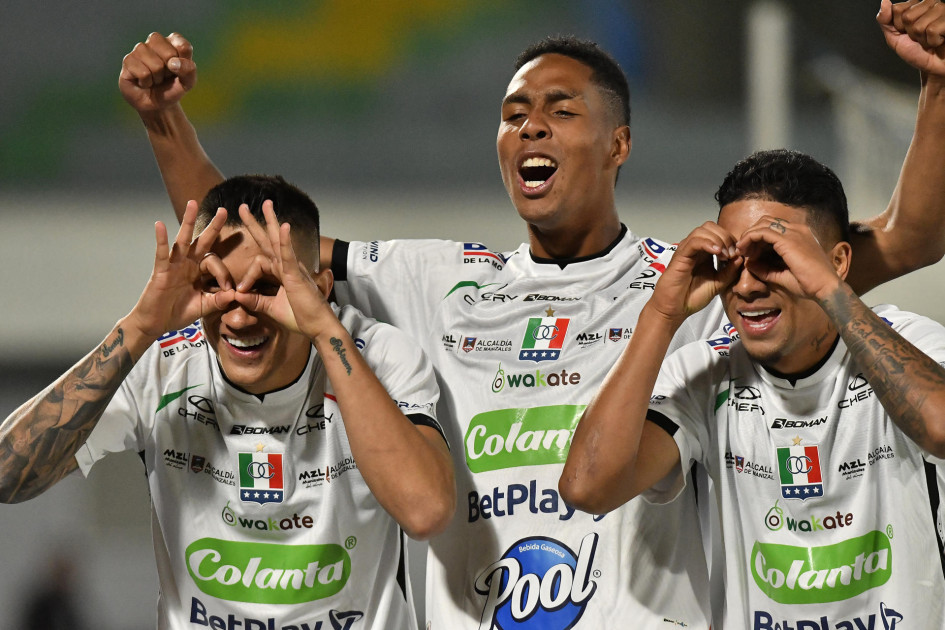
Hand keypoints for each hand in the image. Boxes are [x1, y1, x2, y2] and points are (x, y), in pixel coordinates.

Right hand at [119, 32, 196, 112]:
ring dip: (158, 78)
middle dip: (170, 72)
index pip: (184, 47)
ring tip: (154, 79)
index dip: (184, 64)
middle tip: (165, 76)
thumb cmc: (172, 88)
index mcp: (172, 41)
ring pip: (156, 65)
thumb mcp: (188, 82)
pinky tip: (144, 82)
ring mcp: (140, 49)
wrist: (155, 103)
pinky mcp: (128, 60)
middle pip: (170, 54)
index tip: (179, 70)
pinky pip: (144, 73)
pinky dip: (147, 83)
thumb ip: (189, 70)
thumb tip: (172, 62)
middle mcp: (155, 41)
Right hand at [127, 201, 232, 338]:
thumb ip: (219, 300)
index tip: (229, 289)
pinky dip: (161, 239)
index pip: (215, 263)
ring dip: (188, 221)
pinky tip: (160, 224)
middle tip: (224, 210)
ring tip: (192, 203)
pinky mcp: (161, 270)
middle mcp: (188, 264)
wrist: (156, 324)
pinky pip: (162, 253)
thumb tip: (236, 294)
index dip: (224, 274)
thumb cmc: (178, 313)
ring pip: (183, 240)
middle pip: (202, 241)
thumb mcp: (204, 307)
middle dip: (213, 226)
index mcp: (199, 271)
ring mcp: (174, 265)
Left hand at [235, 202, 335, 338]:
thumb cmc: (300, 318)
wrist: (318, 327)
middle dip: (257, 223)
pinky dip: (287, 242)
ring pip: (279, 241)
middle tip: (243, 207)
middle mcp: (287, 267)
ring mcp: (292, 269)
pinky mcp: (296, 276)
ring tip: (266, 204)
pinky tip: (284, 227)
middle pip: (270, 240)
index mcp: (281, 273)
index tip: (239, 290)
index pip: (260, 262)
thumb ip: (255, 301)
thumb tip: (237, 294)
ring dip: (272, 222)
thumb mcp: (271, 309)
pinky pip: (289, 256)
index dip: (247, 275)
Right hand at [647, 222, 741, 324]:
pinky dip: (707, 243)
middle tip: (732, 253)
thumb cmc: (692, 297)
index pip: (718, 233)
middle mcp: (695, 249)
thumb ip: (729, 271)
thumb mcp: (718, 283)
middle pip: (710, 227)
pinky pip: (694, 242)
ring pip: (702, 230)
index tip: (738, 254)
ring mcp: (686, 251)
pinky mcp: (680, 256)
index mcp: (704, 253)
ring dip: (718, 239)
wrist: (675, 309)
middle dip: (725, 237)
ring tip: (724, 255)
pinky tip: (717, 252)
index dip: (730, 240)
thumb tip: (740, 257)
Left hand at [735, 216, 847, 301]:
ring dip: (749, 236)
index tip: (749, 253)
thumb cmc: (809, 284)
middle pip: (766, 222)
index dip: (757, 238)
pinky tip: (745, 250)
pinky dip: (750, 238)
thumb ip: (765, 269)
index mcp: (799, 235)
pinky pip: (762, 232)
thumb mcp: (782, 275)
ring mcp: (793, 233)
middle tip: (743, 250)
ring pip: (763, 224)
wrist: (826, 288)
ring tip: (742, 250)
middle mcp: (797, 230)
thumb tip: (748, 263)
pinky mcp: (788, 240)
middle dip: (751, 234)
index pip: (773, 227)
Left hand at [879, 0, 944, 74]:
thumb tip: (884, 1)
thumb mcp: (894, 38)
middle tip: (920, 38)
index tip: (907, 33)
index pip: (897, 9)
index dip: (899, 26)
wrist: (933, 67)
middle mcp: (930, 4)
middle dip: (911, 33)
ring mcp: (942, 10)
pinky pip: (932, 30)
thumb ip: (885, 20)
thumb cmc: (917, 52)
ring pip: (920, 25)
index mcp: (916, 6)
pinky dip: (932, 41)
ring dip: (922, 39)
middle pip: (908, 17)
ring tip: (930, 40)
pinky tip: (939, 40)